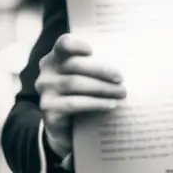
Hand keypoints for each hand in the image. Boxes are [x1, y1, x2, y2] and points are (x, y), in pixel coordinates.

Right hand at [36, 33, 125, 157]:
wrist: (66, 129)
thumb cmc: (82, 95)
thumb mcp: (85, 77)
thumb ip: (95, 66)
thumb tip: (127, 59)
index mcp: (55, 58)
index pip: (63, 44)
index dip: (77, 45)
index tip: (93, 51)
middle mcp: (47, 73)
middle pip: (75, 65)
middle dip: (102, 71)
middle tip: (121, 79)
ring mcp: (45, 92)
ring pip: (75, 84)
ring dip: (102, 88)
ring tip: (121, 93)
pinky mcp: (49, 110)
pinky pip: (74, 104)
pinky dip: (95, 103)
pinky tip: (110, 105)